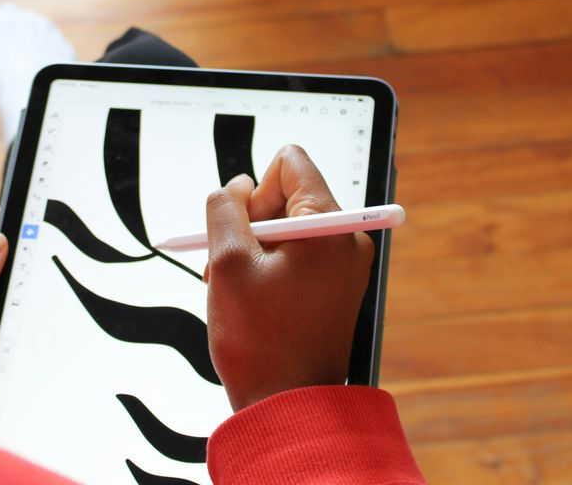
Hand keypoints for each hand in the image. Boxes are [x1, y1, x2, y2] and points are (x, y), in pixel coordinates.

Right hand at [204, 145, 374, 410]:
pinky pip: (298, 254)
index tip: (244, 232)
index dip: (254, 190)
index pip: (290, 163)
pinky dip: (270, 269)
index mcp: (328, 227)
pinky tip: (254, 301)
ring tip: (238, 291)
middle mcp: (346, 239)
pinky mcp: (337, 287)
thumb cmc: (260, 342)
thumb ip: (225, 208)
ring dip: (254, 250)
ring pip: (287, 227)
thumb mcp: (227, 263)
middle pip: (287, 195)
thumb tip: (237, 186)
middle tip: (230, 268)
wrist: (289, 408)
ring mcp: (345, 265)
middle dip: (250, 224)